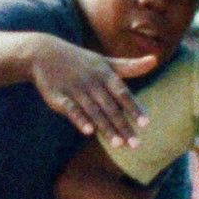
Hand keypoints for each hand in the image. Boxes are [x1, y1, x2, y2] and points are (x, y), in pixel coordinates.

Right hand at [24, 37, 154, 146]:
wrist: (43, 53)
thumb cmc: (80, 60)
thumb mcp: (105, 61)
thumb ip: (129, 66)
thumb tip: (155, 60)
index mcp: (105, 74)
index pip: (123, 94)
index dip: (134, 109)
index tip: (145, 125)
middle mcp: (92, 82)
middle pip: (111, 107)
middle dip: (123, 126)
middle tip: (136, 145)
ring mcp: (75, 89)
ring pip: (93, 111)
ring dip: (106, 128)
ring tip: (118, 145)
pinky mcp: (58, 96)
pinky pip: (71, 109)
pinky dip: (79, 119)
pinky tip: (88, 132)